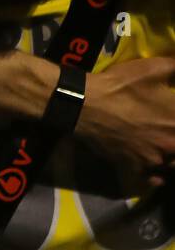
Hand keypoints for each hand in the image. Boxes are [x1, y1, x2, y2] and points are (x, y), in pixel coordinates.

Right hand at [76, 56, 174, 186]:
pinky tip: (156, 170)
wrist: (84, 104)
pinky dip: (157, 178)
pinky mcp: (133, 167)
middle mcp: (170, 144)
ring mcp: (152, 159)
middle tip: (168, 130)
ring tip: (164, 148)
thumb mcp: (153, 69)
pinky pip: (153, 181)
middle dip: (174, 138)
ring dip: (170, 157)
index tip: (173, 117)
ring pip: (172, 165)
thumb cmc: (119, 86)